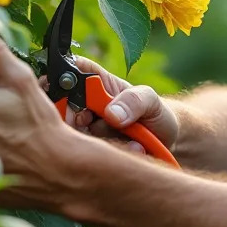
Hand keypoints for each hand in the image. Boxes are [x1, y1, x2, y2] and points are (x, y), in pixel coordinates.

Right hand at [52, 57, 179, 155]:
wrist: (165, 143)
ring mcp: (85, 130)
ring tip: (133, 139)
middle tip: (98, 125)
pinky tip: (134, 150)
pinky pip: (88, 155)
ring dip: (105, 141)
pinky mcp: (89, 152)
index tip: (70, 97)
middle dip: (77, 120)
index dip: (61, 80)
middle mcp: (85, 106)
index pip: (70, 71)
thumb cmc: (155, 113)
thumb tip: (111, 114)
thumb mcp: (150, 100)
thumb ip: (134, 101)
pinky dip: (112, 155)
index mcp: (96, 82)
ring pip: (74, 135)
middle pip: (60, 108)